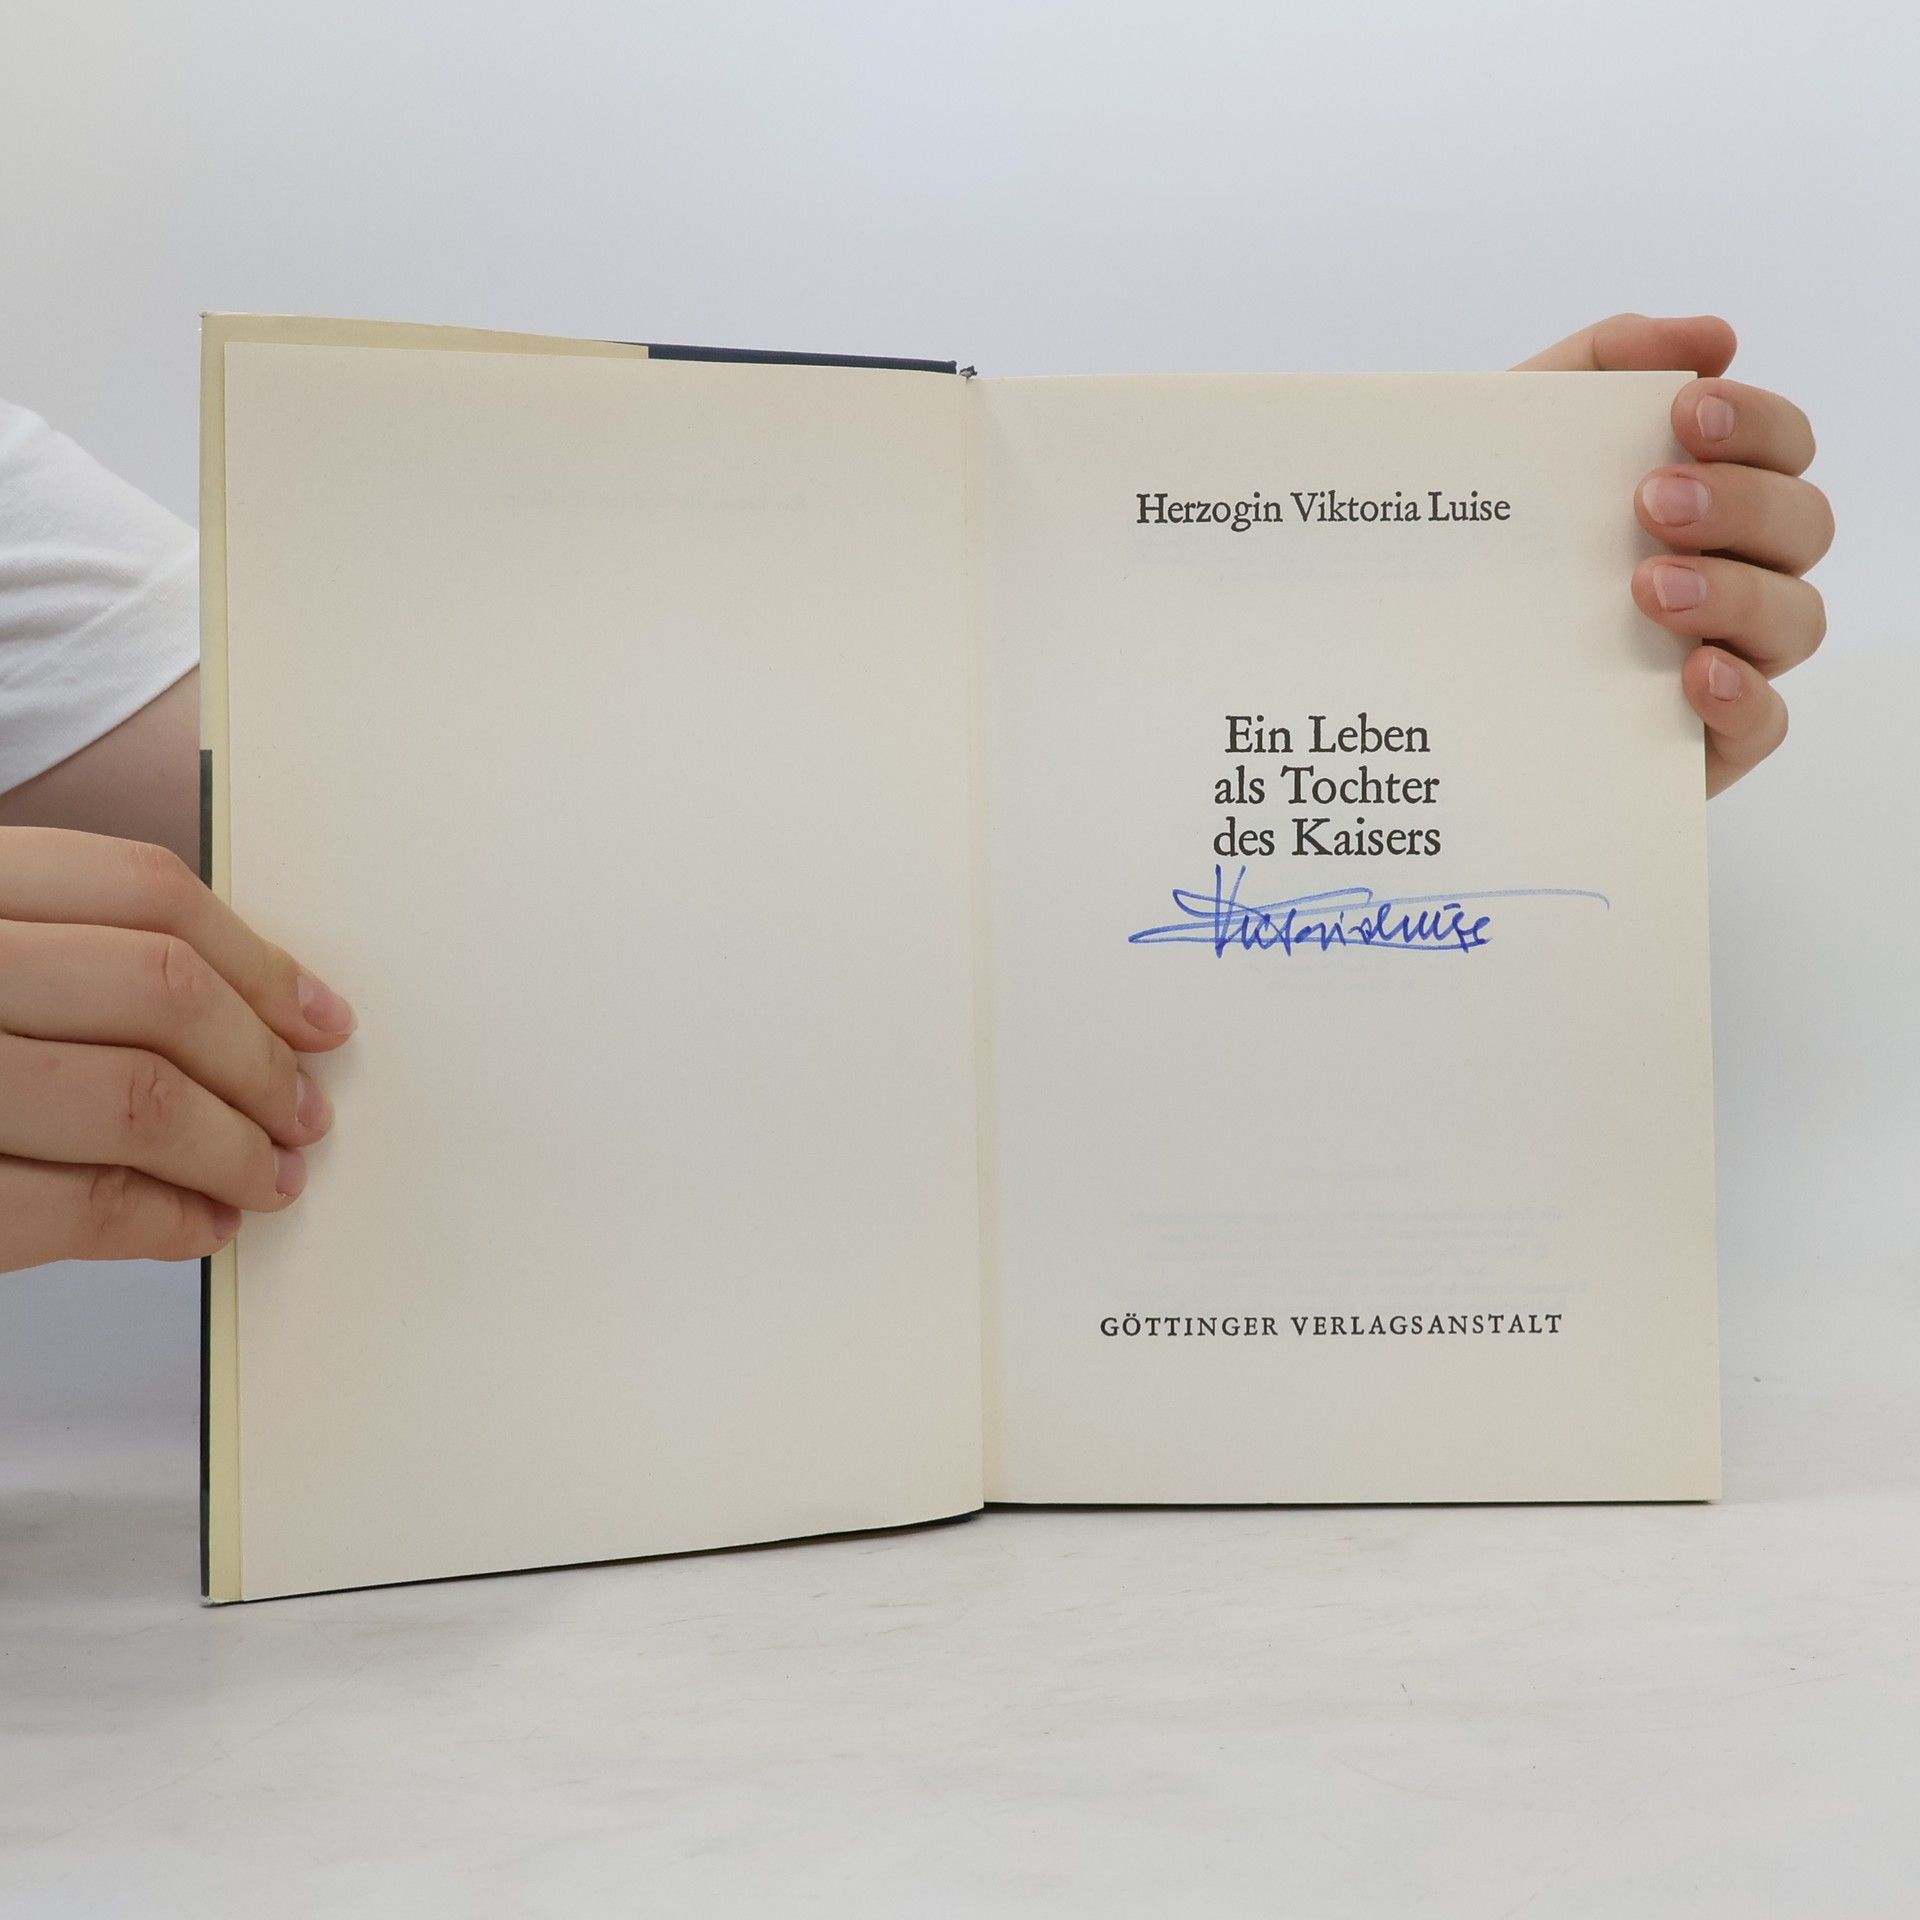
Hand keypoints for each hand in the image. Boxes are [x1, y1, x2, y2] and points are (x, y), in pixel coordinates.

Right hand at [0, 828, 353, 1271]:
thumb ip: (58, 957)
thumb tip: (248, 1014)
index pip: (141, 891)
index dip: (257, 959)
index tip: (320, 1017)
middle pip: (157, 991)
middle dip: (258, 1062)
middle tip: (304, 1111)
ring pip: (134, 1097)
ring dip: (231, 1149)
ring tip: (268, 1177)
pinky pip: (72, 1204)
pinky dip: (161, 1222)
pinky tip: (200, 1228)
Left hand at [1515, 314, 1830, 794]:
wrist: (1398, 659)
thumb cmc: (1479, 542)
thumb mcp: (1510, 439)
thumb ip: (1598, 366)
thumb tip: (1711, 339)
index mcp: (1704, 496)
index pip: (1780, 447)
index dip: (1754, 422)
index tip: (1685, 412)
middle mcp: (1730, 572)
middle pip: (1801, 528)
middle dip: (1740, 504)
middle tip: (1652, 503)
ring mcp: (1721, 657)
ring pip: (1795, 620)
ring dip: (1735, 594)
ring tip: (1649, 588)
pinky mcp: (1696, 742)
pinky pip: (1764, 723)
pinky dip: (1742, 695)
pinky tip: (1692, 673)